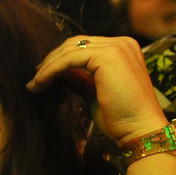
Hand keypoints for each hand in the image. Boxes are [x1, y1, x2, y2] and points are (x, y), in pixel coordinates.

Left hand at [28, 36, 168, 147]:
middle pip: (75, 44)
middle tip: (36, 78)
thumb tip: (58, 71)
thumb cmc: (121, 118)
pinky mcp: (108, 56)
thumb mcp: (94, 92)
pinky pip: (69, 59)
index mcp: (123, 49)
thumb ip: (79, 77)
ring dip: (48, 66)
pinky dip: (51, 70)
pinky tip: (40, 83)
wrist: (140, 131)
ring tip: (35, 84)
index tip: (42, 75)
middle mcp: (122, 43)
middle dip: (52, 60)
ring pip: (69, 50)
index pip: (84, 46)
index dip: (60, 59)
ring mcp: (117, 47)